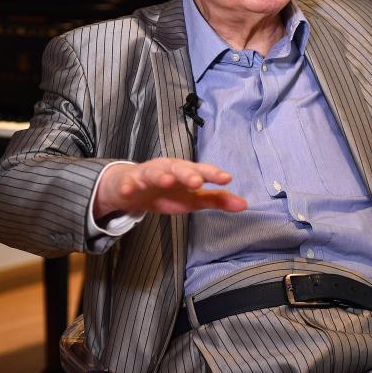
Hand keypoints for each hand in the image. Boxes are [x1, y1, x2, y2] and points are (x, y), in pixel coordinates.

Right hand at [93, 158, 246, 217]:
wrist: (130, 188)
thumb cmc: (166, 192)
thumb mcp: (192, 198)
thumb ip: (216, 200)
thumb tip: (244, 204)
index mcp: (185, 172)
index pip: (201, 171)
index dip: (213, 174)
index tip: (226, 178)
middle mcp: (168, 169)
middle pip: (179, 168)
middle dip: (188, 174)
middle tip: (197, 182)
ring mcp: (147, 174)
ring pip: (154, 173)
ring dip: (160, 176)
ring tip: (167, 181)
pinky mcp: (128, 183)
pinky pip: (127, 184)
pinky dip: (127, 186)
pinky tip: (128, 191)